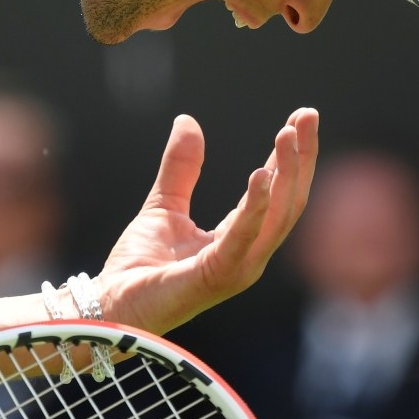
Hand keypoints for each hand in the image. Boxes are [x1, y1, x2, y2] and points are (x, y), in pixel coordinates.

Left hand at [97, 108, 318, 334]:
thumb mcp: (164, 204)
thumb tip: (187, 120)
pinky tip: (261, 174)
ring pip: (277, 216)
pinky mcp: (217, 275)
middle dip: (302, 157)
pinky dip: (257, 206)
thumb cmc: (139, 266)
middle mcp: (248, 254)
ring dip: (287, 173)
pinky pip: (244, 237)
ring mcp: (237, 267)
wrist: (111, 304)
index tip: (301, 116)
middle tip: (308, 115)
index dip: (291, 155)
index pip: (277, 191)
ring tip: (288, 134)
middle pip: (289, 202)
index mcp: (240, 238)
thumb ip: (181, 167)